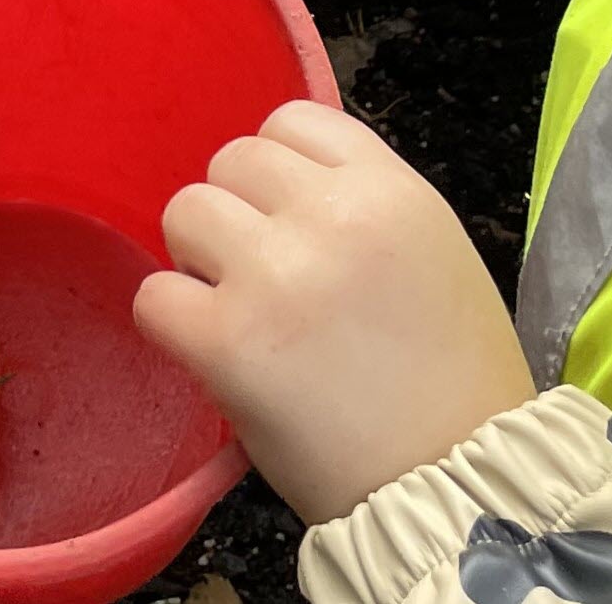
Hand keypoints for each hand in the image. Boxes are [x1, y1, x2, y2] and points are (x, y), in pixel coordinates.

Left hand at [134, 102, 534, 527]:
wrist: (460, 490)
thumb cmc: (454, 384)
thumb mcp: (434, 255)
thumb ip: (362, 206)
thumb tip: (278, 187)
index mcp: (392, 191)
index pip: (292, 120)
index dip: (278, 170)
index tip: (288, 218)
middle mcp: (333, 217)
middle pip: (230, 161)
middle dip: (237, 214)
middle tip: (263, 278)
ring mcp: (274, 275)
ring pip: (184, 212)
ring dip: (199, 261)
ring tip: (241, 312)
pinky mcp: (226, 340)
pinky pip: (152, 296)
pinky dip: (171, 324)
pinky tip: (214, 353)